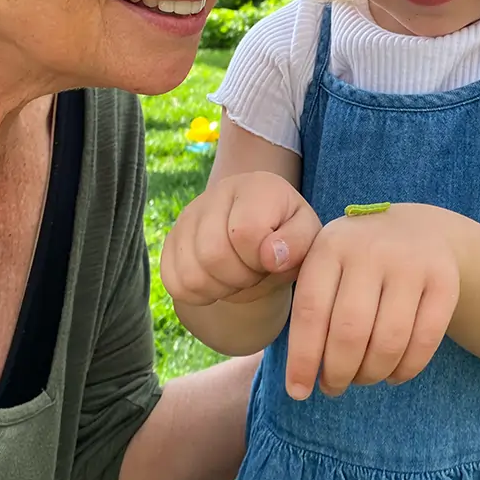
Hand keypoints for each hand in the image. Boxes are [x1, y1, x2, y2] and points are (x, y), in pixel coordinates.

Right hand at [161, 171, 320, 307]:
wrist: (263, 234)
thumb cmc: (288, 235)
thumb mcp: (307, 236)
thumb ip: (299, 243)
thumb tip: (270, 256)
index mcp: (257, 186)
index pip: (246, 232)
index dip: (261, 258)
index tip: (273, 258)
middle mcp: (217, 192)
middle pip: (213, 254)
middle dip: (241, 277)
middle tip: (255, 272)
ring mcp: (189, 216)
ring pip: (192, 273)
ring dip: (220, 288)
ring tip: (238, 276)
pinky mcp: (171, 240)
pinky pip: (173, 282)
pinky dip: (198, 294)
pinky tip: (218, 281)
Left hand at [285, 204, 460, 400]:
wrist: (417, 230)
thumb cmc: (356, 262)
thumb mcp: (324, 262)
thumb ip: (304, 305)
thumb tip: (296, 375)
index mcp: (330, 246)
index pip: (310, 311)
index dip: (303, 359)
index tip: (299, 392)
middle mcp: (371, 250)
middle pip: (350, 331)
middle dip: (338, 372)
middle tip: (334, 387)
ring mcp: (411, 263)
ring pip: (389, 341)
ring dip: (371, 374)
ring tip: (362, 378)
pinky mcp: (445, 280)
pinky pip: (425, 340)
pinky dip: (406, 369)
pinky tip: (393, 375)